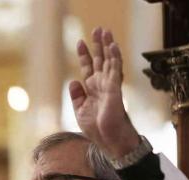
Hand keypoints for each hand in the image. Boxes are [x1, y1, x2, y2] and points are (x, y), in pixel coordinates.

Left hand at [69, 27, 139, 158]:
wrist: (108, 141)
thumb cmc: (96, 129)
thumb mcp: (80, 110)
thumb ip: (77, 95)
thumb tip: (73, 81)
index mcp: (92, 90)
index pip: (88, 68)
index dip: (84, 55)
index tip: (80, 42)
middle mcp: (102, 85)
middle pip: (100, 60)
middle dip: (98, 45)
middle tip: (97, 29)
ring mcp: (109, 86)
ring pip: (109, 61)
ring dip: (108, 46)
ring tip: (106, 31)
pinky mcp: (115, 90)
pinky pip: (116, 71)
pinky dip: (115, 58)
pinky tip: (113, 47)